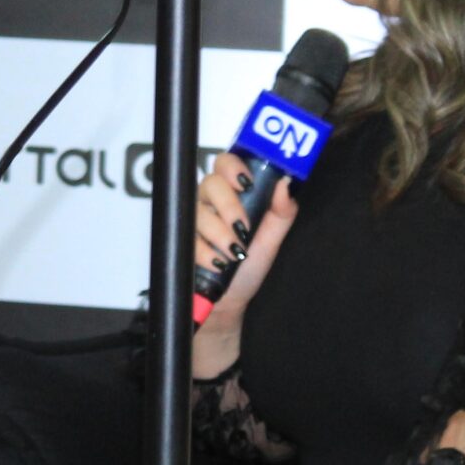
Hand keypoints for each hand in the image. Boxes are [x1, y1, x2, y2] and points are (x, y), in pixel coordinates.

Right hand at [192, 155, 297, 377]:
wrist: (228, 302)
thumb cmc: (249, 267)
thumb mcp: (272, 239)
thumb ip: (281, 211)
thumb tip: (285, 184)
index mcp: (232, 193)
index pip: (225, 163)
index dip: (233, 166)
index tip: (246, 183)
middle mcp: (209, 202)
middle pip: (210, 183)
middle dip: (228, 205)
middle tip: (243, 227)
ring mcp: (191, 220)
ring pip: (198, 211)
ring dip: (219, 233)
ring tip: (234, 253)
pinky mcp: (179, 240)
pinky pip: (186, 237)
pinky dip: (205, 252)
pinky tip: (217, 263)